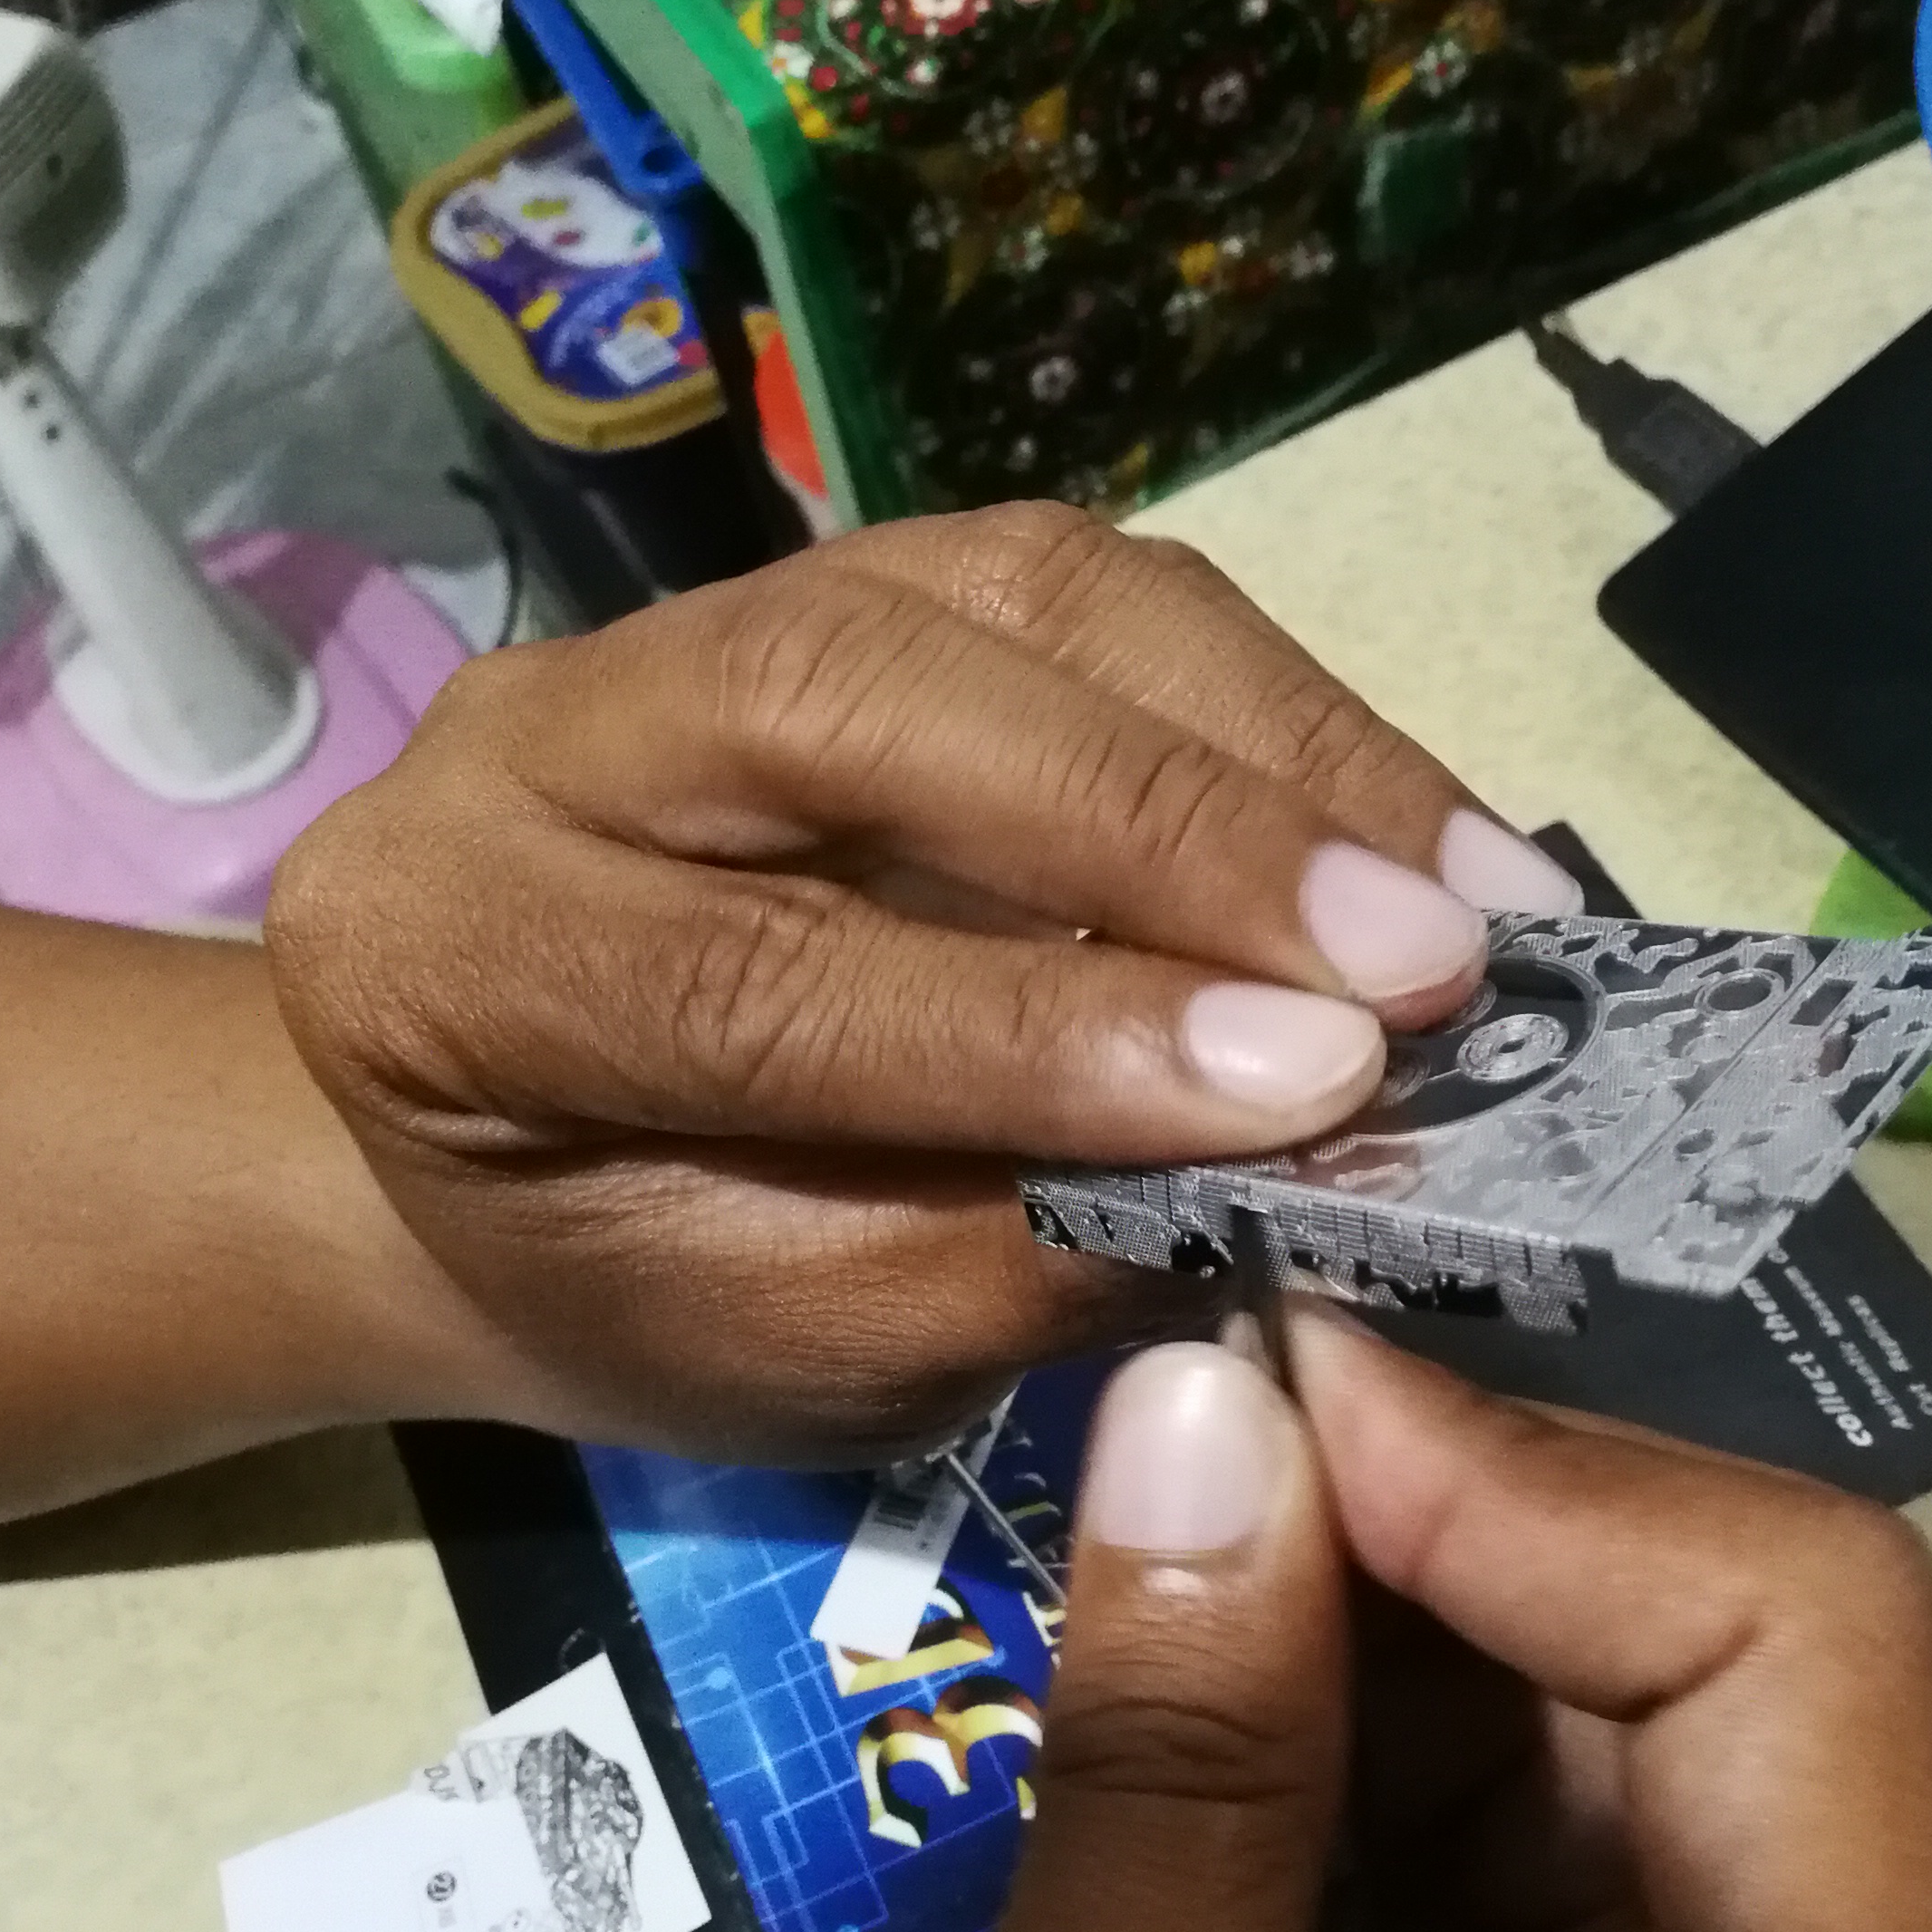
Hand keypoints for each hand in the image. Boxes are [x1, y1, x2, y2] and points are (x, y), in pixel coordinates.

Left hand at [266, 506, 1576, 1464]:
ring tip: (1472, 902)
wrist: (490, 1162)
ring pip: (1005, 595)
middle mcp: (545, 733)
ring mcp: (707, 623)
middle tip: (1428, 967)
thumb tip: (1302, 1150)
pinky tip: (1414, 830)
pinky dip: (1277, 707)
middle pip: (867, 694)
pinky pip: (1086, 591)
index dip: (1048, 1023)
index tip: (1314, 1080)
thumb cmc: (633, 1290)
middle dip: (1177, 826)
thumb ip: (1001, 1250)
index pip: (757, 976)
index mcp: (458, 960)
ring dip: (1275, 741)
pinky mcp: (862, 580)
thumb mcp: (793, 1351)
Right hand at [740, 1316, 1931, 1931]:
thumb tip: (1202, 1398)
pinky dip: (1313, 1753)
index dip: (1536, 1476)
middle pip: (1708, 1676)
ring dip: (1350, 1622)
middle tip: (1153, 1423)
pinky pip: (1475, 1855)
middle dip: (1431, 1530)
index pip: (1803, 1658)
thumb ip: (1172, 1784)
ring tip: (1118, 1550)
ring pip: (1572, 1736)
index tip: (1246, 1388)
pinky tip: (1154, 1699)